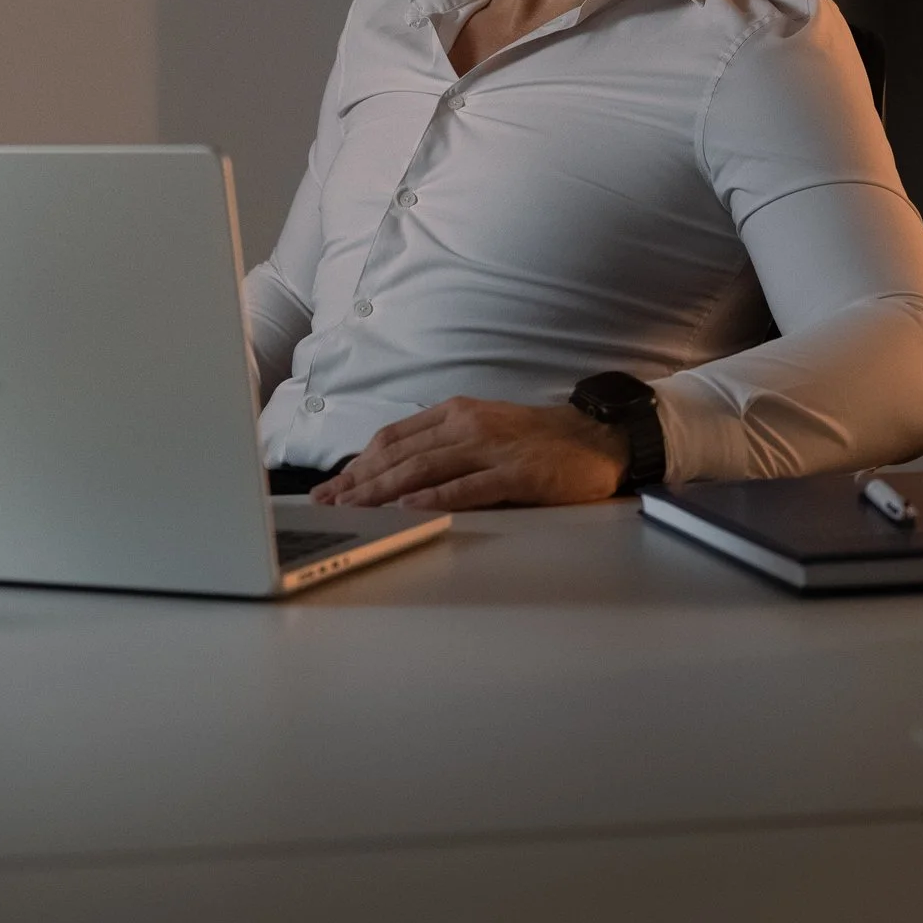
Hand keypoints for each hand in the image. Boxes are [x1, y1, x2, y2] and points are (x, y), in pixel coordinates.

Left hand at [312, 398, 626, 509]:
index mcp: (455, 414)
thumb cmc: (536, 441)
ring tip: (353, 508)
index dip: (359, 463)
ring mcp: (491, 448)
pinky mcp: (516, 472)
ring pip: (425, 469)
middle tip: (327, 503)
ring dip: (383, 490)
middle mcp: (467, 425)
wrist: (595, 437)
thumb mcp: (481, 431)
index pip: (393, 438)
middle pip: (400, 455)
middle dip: (359, 481)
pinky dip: (435, 498)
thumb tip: (394, 473)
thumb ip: (441, 445)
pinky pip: (468, 486)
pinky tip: (409, 509)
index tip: (332, 486)